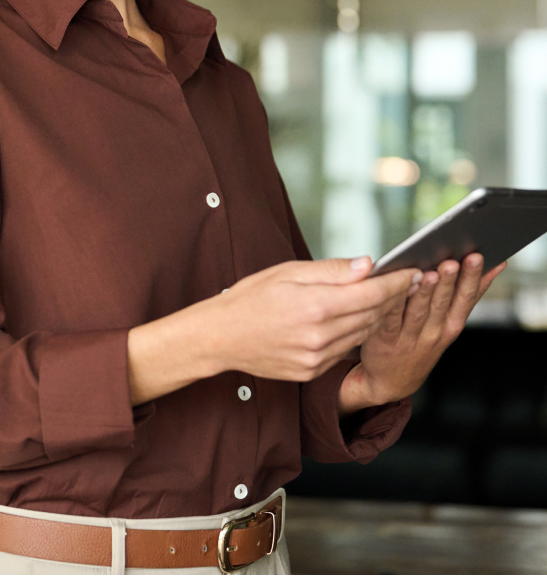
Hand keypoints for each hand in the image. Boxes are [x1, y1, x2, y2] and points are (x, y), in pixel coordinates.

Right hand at [127, 257, 418, 404]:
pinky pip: (344, 350)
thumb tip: (368, 265)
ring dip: (378, 316)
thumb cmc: (251, 296)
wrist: (221, 336)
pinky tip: (358, 319)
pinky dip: (355, 333)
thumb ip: (331, 270)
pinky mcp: (312, 372)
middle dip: (393, 297)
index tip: (414, 272)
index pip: (370, 293)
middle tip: (410, 281)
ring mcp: (316, 358)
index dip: (397, 283)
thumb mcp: (288, 272)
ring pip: (361, 334)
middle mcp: (319, 336)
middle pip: (371, 315)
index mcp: (314, 306)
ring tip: (389, 298)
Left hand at [337, 253, 506, 415]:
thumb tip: (490, 264)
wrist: (391, 381)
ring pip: (419, 310)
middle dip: (450, 280)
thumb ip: (462, 295)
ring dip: (426, 291)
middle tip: (455, 260)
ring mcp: (409, 337)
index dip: (473, 278)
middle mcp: (433, 332)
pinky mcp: (384, 338)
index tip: (478, 257)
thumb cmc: (421, 342)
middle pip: (443, 302)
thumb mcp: (449, 324)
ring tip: (431, 271)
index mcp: (450, 326)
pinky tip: (397, 287)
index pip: (465, 299)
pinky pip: (390, 317)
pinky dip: (395, 302)